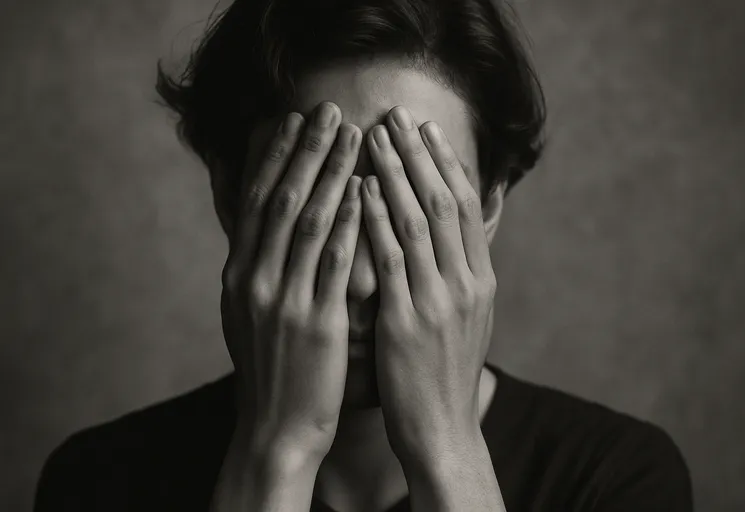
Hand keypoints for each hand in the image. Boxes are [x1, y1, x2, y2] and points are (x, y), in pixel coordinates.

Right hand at [220, 101, 362, 461]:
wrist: (275, 428)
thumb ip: (258, 268)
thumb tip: (267, 226)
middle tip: (328, 108)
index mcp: (239, 275)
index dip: (276, 156)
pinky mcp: (316, 323)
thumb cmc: (271, 368)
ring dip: (331, 173)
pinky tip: (366, 191)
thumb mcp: (250, 313)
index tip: (295, 119)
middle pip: (282, 199)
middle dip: (305, 150)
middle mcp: (254, 280)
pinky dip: (351, 223)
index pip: (257, 201)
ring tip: (353, 135)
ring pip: (309, 222)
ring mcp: (284, 301)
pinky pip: (335, 264)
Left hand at [361, 106, 496, 462]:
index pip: (465, 207)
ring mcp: (439, 301)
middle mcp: (466, 283)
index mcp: (481, 280)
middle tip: (396, 114)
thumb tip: (450, 236)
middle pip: (443, 202)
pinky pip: (391, 260)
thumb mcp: (467, 319)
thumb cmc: (446, 373)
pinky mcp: (407, 322)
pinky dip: (376, 220)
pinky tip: (360, 190)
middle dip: (419, 154)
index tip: (425, 128)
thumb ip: (460, 274)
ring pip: (418, 221)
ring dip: (395, 174)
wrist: (443, 429)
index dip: (445, 163)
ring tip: (373, 136)